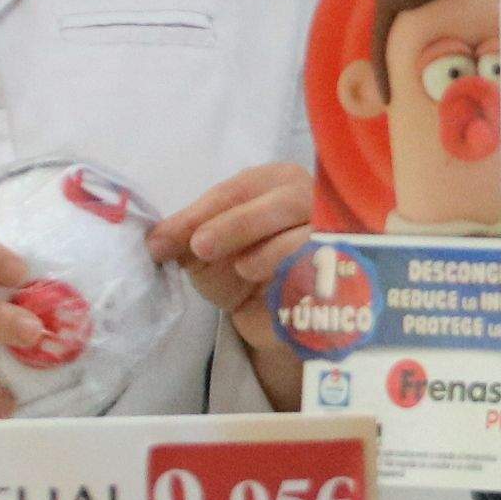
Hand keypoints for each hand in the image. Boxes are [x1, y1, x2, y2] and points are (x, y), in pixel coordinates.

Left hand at [153, 159, 322, 321]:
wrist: (273, 317)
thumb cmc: (240, 270)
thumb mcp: (206, 254)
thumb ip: (183, 241)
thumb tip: (155, 242)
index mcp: (275, 182)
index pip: (237, 190)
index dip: (199, 213)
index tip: (164, 239)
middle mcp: (311, 198)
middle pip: (281, 202)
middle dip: (236, 225)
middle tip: (201, 248)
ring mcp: (335, 233)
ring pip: (306, 233)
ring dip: (267, 254)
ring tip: (244, 271)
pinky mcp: (345, 270)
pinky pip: (324, 270)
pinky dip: (296, 278)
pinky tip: (278, 288)